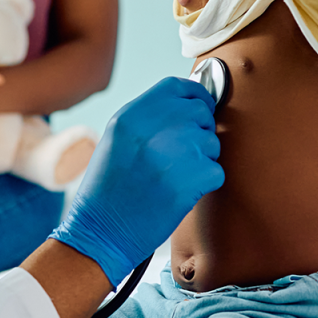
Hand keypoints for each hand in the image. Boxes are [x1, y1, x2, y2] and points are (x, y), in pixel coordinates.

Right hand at [50, 77, 223, 284]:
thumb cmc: (108, 188)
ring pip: (211, 142)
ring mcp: (175, 152)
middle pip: (199, 112)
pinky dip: (204, 183)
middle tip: (182, 154)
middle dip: (199, 131)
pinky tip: (180, 192)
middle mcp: (153, 127)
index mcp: (131, 115)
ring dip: (201, 158)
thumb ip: (148, 118)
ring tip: (174, 176)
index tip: (199, 106)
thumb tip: (186, 106)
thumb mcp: (116, 139)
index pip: (177, 86)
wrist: (101, 230)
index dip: (195, 95)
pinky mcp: (192, 179)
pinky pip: (216, 171)